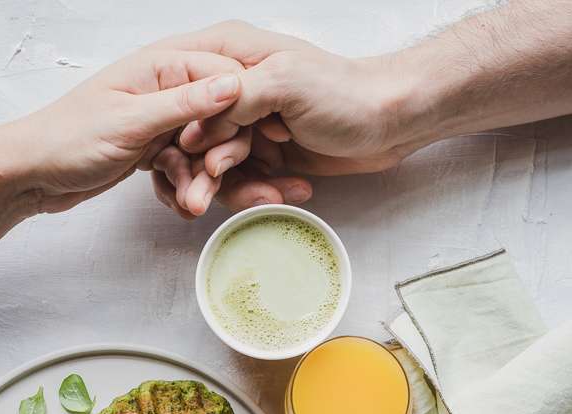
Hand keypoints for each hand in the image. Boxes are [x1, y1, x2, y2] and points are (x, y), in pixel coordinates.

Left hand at [9, 40, 246, 213]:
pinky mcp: (156, 146)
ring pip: (206, 150)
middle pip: (222, 119)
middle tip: (209, 185)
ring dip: (201, 181)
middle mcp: (167, 87)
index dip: (240, 114)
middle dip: (220, 157)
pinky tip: (175, 202)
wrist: (35, 173)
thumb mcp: (132, 121)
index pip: (228, 76)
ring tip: (190, 204)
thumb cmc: (69, 138)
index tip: (233, 149)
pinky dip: (185, 187)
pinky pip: (188, 167)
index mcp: (162, 65)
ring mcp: (162, 119)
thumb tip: (234, 84)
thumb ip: (185, 102)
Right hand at [152, 22, 406, 217]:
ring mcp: (251, 123)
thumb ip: (233, 105)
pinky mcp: (267, 152)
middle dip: (203, 171)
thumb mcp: (282, 83)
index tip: (191, 158)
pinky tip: (287, 192)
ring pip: (219, 166)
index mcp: (231, 56)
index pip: (183, 92)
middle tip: (201, 200)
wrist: (389, 122)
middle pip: (196, 136)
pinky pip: (246, 181)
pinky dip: (261, 193)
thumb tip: (194, 136)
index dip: (182, 128)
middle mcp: (236, 89)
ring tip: (265, 197)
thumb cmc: (345, 93)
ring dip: (236, 188)